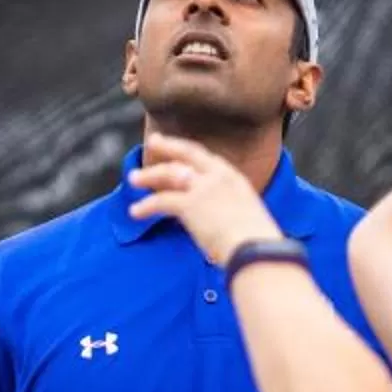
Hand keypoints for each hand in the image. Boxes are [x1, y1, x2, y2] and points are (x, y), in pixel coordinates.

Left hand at [128, 133, 283, 267]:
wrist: (256, 250)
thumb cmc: (257, 245)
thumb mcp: (249, 220)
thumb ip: (233, 216)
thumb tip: (225, 228)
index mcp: (235, 180)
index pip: (208, 159)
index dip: (190, 153)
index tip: (179, 151)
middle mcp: (219, 177)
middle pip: (187, 153)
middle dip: (168, 146)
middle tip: (153, 140)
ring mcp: (203, 188)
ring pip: (168, 174)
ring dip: (149, 175)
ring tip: (134, 179)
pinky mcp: (189, 204)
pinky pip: (160, 201)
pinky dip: (145, 206)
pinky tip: (135, 211)